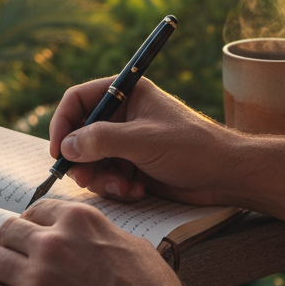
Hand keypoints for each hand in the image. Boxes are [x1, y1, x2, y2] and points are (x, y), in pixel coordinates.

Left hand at [0, 198, 284, 285]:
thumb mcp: (130, 244)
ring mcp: (38, 279)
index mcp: (79, 220)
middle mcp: (53, 242)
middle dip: (13, 245)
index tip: (32, 239)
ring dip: (1, 272)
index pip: (36, 209)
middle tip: (19, 263)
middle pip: (8, 231)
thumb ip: (96, 234)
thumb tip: (80, 237)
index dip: (33, 226)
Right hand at [48, 77, 232, 205]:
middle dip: (81, 159)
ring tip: (123, 187)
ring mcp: (128, 142)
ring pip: (92, 159)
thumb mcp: (143, 140)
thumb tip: (66, 146)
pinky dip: (116, 187)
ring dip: (101, 178)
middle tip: (85, 179)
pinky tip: (136, 192)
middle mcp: (124, 115)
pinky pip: (108, 176)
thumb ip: (101, 140)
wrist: (226, 175)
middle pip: (81, 133)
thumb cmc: (192, 148)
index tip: (58, 150)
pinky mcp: (134, 165)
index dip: (63, 123)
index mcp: (127, 94)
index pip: (79, 99)